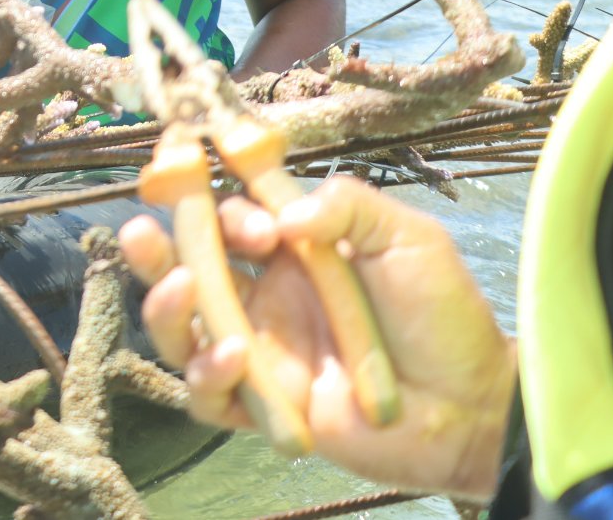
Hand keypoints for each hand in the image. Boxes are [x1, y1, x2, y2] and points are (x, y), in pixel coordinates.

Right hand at [118, 176, 514, 500]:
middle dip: (156, 247)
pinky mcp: (263, 408)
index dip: (224, 209)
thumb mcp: (407, 240)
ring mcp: (260, 353)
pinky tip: (232, 357)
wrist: (473, 407)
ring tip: (176, 288)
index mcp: (293, 251)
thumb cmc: (444, 317)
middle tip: (139, 230)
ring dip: (164, 308)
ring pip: (182, 329)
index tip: (254, 224)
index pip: (231, 217)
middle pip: (188, 267)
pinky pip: (209, 397)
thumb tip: (285, 211)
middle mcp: (266, 297)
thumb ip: (348, 205)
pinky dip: (207, 376)